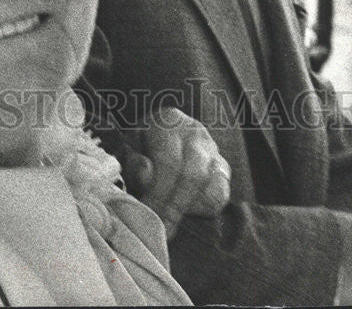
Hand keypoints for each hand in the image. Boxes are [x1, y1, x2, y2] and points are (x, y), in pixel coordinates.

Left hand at [121, 106, 230, 238]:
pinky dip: (204, 208)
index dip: (158, 191)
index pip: (169, 160)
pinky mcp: (223, 168)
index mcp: (168, 121)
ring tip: (170, 223)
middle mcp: (195, 133)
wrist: (160, 136)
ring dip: (189, 209)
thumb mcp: (128, 148)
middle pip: (193, 175)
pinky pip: (220, 194)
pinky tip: (185, 211)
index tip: (147, 213)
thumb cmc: (139, 147)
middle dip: (175, 207)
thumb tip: (146, 174)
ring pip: (211, 187)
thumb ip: (133, 162)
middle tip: (161, 229)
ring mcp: (213, 150)